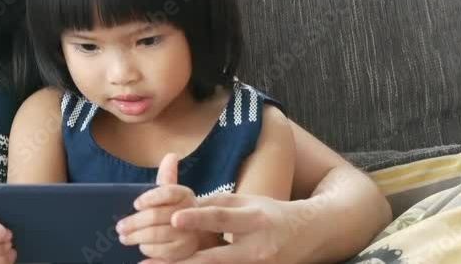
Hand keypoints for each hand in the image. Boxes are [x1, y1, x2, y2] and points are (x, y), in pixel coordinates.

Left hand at [116, 154, 220, 261]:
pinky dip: (148, 249)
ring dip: (136, 237)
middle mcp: (190, 212)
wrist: (194, 231)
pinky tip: (141, 246)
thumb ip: (167, 175)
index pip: (167, 192)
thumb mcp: (171, 192)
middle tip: (120, 227)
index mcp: (184, 194)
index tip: (135, 204)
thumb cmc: (175, 209)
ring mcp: (189, 232)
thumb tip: (171, 155)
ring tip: (124, 237)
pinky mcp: (186, 250)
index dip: (150, 198)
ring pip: (156, 234)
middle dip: (134, 222)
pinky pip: (162, 251)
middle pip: (156, 215)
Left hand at [166, 192, 300, 263]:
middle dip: (183, 262)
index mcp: (254, 219)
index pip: (222, 218)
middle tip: (150, 261)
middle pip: (216, 258)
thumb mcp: (248, 202)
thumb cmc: (272, 214)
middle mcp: (256, 247)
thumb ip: (218, 205)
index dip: (198, 219)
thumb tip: (183, 207)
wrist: (310, 235)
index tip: (174, 219)